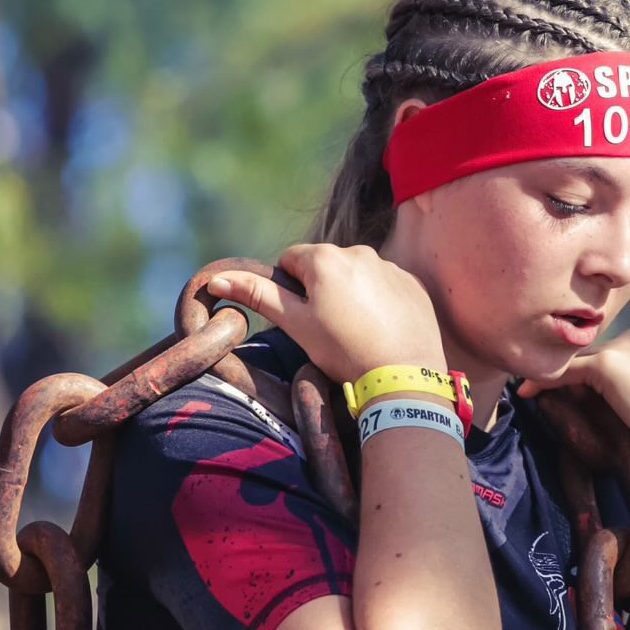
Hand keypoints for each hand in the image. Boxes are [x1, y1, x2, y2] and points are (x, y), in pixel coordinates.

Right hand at [206, 244, 446, 385]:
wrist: (402, 377)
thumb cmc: (343, 350)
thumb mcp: (295, 324)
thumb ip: (257, 296)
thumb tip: (217, 279)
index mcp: (325, 258)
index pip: (290, 260)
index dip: (288, 288)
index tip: (301, 317)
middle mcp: (360, 252)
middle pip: (324, 266)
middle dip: (319, 290)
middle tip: (327, 329)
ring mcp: (390, 267)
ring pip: (356, 275)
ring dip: (350, 294)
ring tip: (356, 332)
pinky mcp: (412, 284)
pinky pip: (386, 286)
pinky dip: (379, 302)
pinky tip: (380, 330)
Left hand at [517, 327, 629, 470]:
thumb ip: (629, 390)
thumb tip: (589, 398)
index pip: (613, 353)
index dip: (589, 375)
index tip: (565, 391)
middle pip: (593, 354)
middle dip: (569, 373)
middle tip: (536, 390)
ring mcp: (626, 346)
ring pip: (578, 361)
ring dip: (554, 377)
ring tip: (528, 392)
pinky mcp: (609, 363)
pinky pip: (566, 372)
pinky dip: (544, 383)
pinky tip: (526, 395)